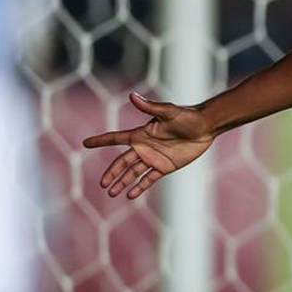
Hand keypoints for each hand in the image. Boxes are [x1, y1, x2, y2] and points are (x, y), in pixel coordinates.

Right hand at [82, 92, 213, 198]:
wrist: (205, 126)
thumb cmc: (187, 116)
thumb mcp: (168, 112)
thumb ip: (150, 107)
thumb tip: (132, 96)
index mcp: (141, 134)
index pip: (116, 138)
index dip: (101, 140)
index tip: (85, 143)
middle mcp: (144, 147)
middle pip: (122, 162)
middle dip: (112, 173)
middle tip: (102, 184)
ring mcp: (154, 158)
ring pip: (133, 173)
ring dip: (122, 183)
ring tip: (112, 193)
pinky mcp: (165, 166)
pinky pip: (149, 179)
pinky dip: (140, 187)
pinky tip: (130, 195)